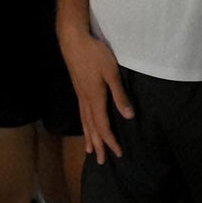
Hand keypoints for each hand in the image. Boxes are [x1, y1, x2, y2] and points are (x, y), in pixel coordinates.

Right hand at [64, 27, 134, 161]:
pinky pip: (81, 114)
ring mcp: (80, 95)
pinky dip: (84, 126)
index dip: (111, 141)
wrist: (73, 41)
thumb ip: (119, 95)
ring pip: (84, 123)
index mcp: (95, 99)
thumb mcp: (111, 73)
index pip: (103, 126)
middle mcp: (86, 101)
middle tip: (103, 161)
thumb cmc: (95, 54)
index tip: (118, 153)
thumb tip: (128, 116)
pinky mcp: (78, 89)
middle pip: (92, 129)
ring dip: (89, 138)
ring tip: (91, 151)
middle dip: (99, 145)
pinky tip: (85, 126)